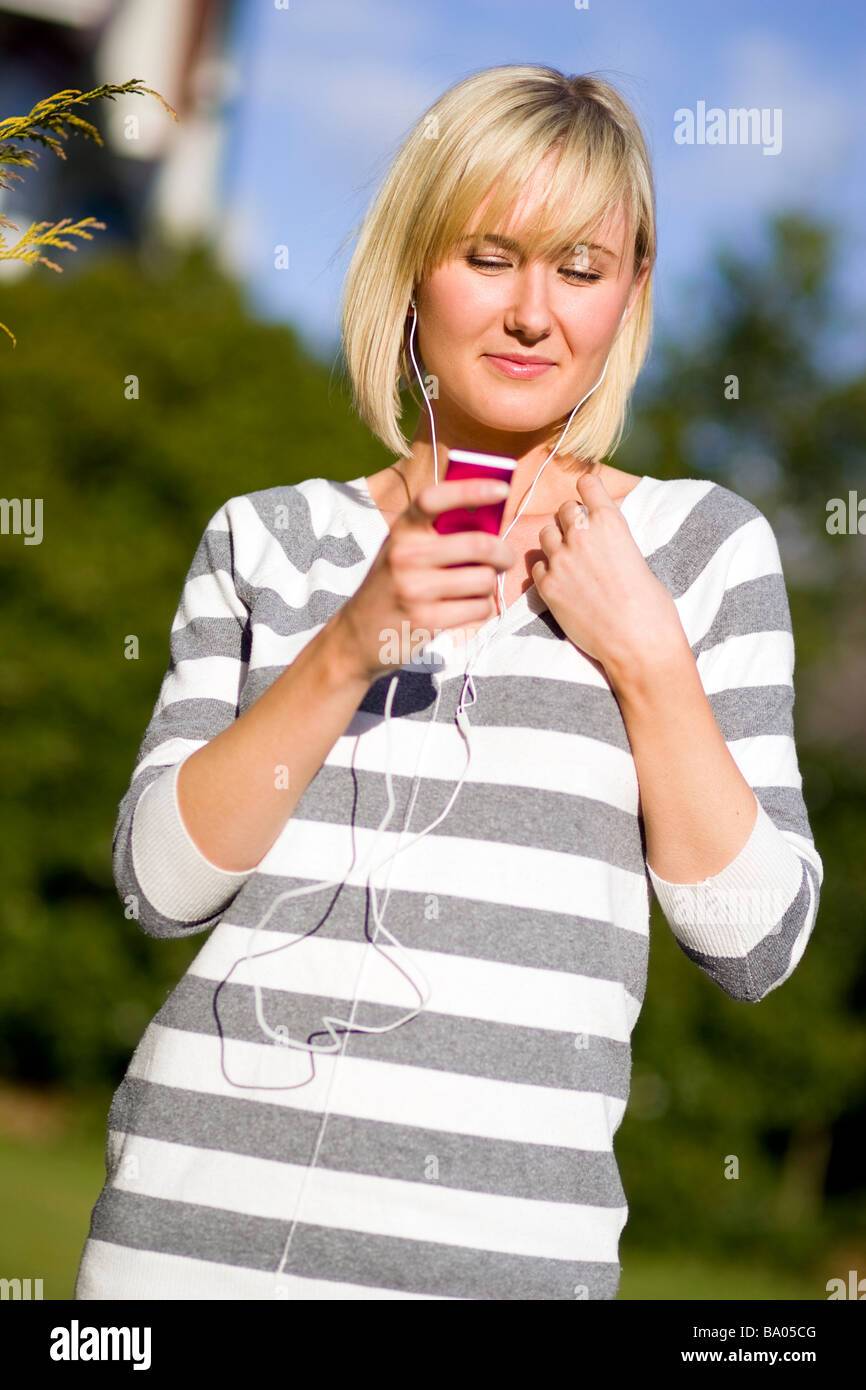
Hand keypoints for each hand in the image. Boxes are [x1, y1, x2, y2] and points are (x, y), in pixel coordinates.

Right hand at [332, 477, 515, 682]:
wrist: (358, 634)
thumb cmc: (391, 585)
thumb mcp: (402, 550)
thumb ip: (436, 534)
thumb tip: (491, 522)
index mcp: (402, 531)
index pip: (434, 499)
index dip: (471, 489)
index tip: (501, 488)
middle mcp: (406, 556)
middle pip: (478, 544)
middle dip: (503, 553)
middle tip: (505, 558)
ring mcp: (415, 590)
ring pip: (484, 580)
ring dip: (490, 585)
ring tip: (477, 588)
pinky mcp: (427, 620)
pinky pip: (479, 608)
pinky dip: (482, 608)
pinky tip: (467, 608)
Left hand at [531, 471, 682, 676]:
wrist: (638, 643)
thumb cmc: (650, 606)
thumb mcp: (637, 558)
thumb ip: (614, 540)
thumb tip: (603, 538)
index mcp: (611, 522)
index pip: (587, 484)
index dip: (587, 490)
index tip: (587, 497)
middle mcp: (582, 535)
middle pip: (563, 510)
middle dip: (571, 520)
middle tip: (580, 538)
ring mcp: (561, 560)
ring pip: (545, 535)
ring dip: (555, 543)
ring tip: (570, 562)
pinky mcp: (548, 586)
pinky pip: (537, 567)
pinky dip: (546, 572)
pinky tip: (561, 584)